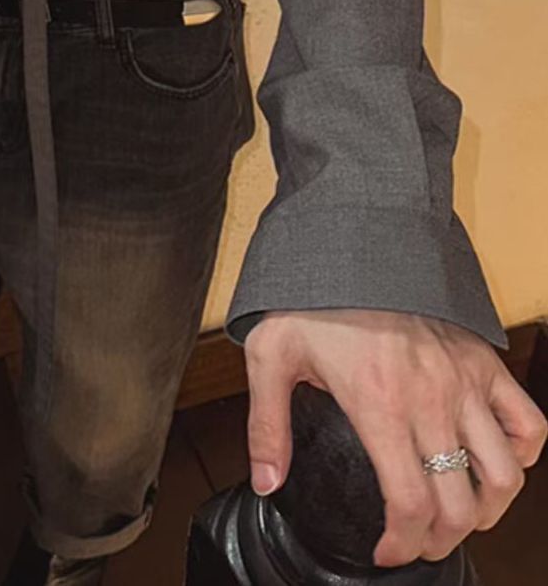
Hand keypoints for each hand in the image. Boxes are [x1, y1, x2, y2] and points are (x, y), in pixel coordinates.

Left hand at [243, 308, 546, 567]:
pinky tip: (493, 461)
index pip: (410, 503)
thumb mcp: (271, 353)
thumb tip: (268, 482)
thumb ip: (267, 424)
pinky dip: (520, 453)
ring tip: (460, 514)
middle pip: (458, 503)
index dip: (403, 545)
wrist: (353, 236)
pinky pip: (528, 422)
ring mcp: (464, 379)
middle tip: (419, 542)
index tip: (387, 553)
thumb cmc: (311, 294)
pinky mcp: (484, 360)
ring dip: (487, 508)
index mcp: (378, 403)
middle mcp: (430, 398)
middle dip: (440, 540)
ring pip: (503, 473)